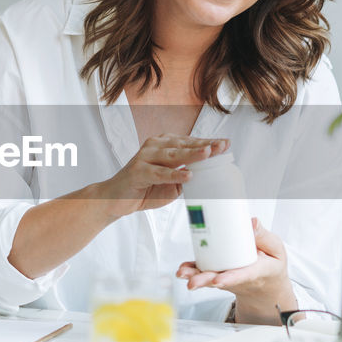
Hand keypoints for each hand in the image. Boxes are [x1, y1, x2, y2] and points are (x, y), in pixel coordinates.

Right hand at [93, 134, 228, 220]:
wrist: (115, 199)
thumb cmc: (144, 189)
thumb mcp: (170, 184)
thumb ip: (185, 177)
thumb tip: (208, 177)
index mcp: (164, 145)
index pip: (190, 142)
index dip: (208, 143)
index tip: (226, 144)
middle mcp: (154, 146)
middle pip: (184, 145)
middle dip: (205, 146)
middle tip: (223, 146)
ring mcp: (144, 157)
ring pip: (172, 155)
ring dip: (191, 154)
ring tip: (208, 154)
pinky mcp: (137, 171)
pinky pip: (159, 173)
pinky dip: (173, 175)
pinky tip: (187, 176)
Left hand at [176, 218, 290, 324]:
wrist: (266, 288)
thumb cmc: (270, 266)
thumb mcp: (276, 251)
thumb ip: (265, 237)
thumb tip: (251, 222)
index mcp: (257, 272)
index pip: (243, 276)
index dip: (230, 278)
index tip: (218, 280)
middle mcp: (239, 279)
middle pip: (220, 281)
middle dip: (205, 281)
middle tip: (192, 282)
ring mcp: (227, 280)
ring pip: (209, 279)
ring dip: (194, 276)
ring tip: (182, 273)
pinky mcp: (218, 276)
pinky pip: (204, 275)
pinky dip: (193, 271)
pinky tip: (184, 269)